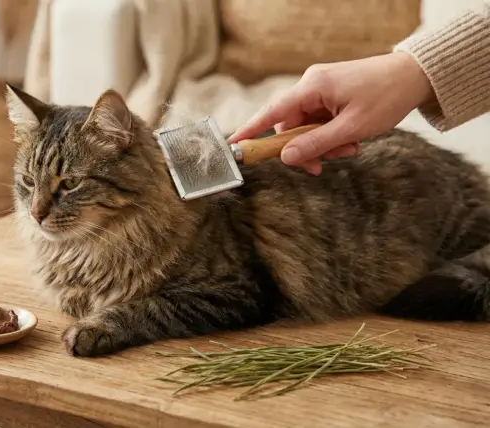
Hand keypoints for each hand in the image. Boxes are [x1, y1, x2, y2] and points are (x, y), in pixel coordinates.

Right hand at [227, 52, 434, 174]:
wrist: (415, 76)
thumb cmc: (386, 97)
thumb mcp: (352, 127)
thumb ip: (316, 144)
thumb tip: (286, 158)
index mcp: (312, 87)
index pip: (272, 112)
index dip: (250, 131)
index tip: (233, 146)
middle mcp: (311, 85)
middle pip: (290, 125)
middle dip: (306, 148)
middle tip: (324, 165)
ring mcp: (320, 89)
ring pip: (306, 127)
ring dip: (323, 144)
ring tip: (350, 148)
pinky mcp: (330, 95)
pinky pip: (319, 121)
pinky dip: (330, 135)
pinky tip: (351, 140)